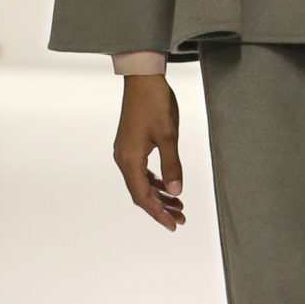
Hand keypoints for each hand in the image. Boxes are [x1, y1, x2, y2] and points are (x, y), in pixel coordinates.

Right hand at [113, 74, 184, 229]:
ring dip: (159, 195)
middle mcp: (123, 158)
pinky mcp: (131, 145)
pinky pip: (141, 171)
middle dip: (160, 207)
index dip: (158, 213)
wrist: (142, 78)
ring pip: (141, 182)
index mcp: (130, 159)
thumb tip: (176, 192)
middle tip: (181, 218)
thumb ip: (172, 165)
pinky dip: (154, 181)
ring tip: (179, 205)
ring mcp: (126, 151)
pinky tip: (167, 186)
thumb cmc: (155, 103)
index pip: (142, 196)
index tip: (173, 225)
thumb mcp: (168, 135)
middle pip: (141, 193)